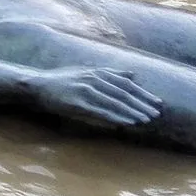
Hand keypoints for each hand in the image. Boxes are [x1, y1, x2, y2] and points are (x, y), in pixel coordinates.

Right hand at [30, 67, 162, 128]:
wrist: (38, 85)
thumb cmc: (63, 81)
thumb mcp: (88, 72)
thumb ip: (111, 74)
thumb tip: (134, 74)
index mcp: (97, 72)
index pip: (126, 83)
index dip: (143, 93)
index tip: (158, 102)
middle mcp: (93, 79)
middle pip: (123, 92)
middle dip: (142, 104)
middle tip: (157, 114)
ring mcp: (85, 90)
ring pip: (114, 102)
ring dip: (132, 111)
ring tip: (146, 120)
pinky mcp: (77, 102)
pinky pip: (100, 111)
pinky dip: (115, 117)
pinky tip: (126, 123)